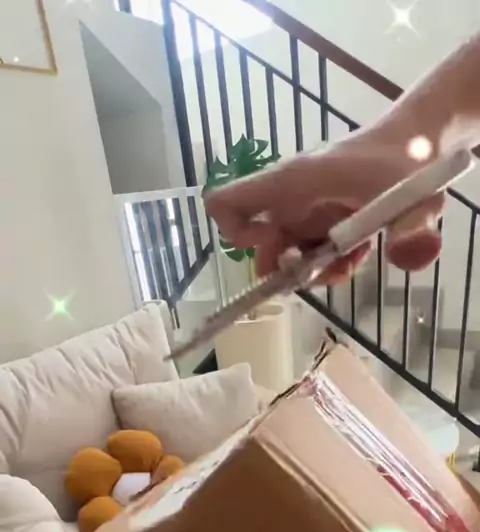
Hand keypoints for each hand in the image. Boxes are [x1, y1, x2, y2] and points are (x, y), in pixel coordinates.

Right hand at [205, 128, 443, 281]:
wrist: (420, 139)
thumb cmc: (407, 157)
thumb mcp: (416, 195)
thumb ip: (411, 228)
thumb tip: (410, 256)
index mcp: (292, 183)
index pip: (226, 204)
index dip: (239, 237)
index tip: (279, 249)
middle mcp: (290, 199)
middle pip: (261, 247)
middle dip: (287, 271)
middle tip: (325, 270)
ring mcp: (305, 210)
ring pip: (288, 255)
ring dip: (315, 271)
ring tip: (351, 263)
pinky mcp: (322, 220)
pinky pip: (311, 252)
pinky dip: (332, 262)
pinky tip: (360, 253)